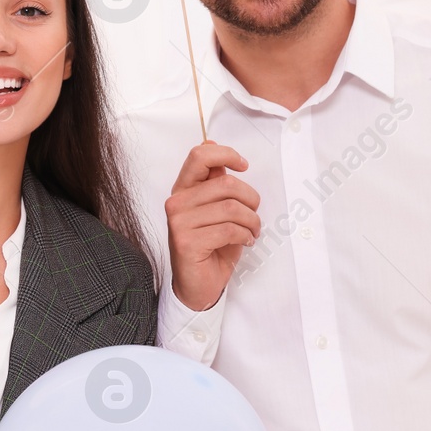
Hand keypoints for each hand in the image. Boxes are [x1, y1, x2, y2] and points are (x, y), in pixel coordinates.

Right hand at [164, 141, 260, 311]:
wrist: (197, 285)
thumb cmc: (210, 246)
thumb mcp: (216, 209)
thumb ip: (214, 181)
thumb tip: (212, 144)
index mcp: (182, 190)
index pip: (199, 156)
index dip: (226, 154)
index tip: (244, 166)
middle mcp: (176, 203)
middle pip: (225, 183)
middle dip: (250, 199)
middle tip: (255, 214)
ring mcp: (179, 222)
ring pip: (231, 208)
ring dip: (251, 221)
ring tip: (252, 231)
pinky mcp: (187, 242)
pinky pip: (228, 229)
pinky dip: (245, 235)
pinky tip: (245, 241)